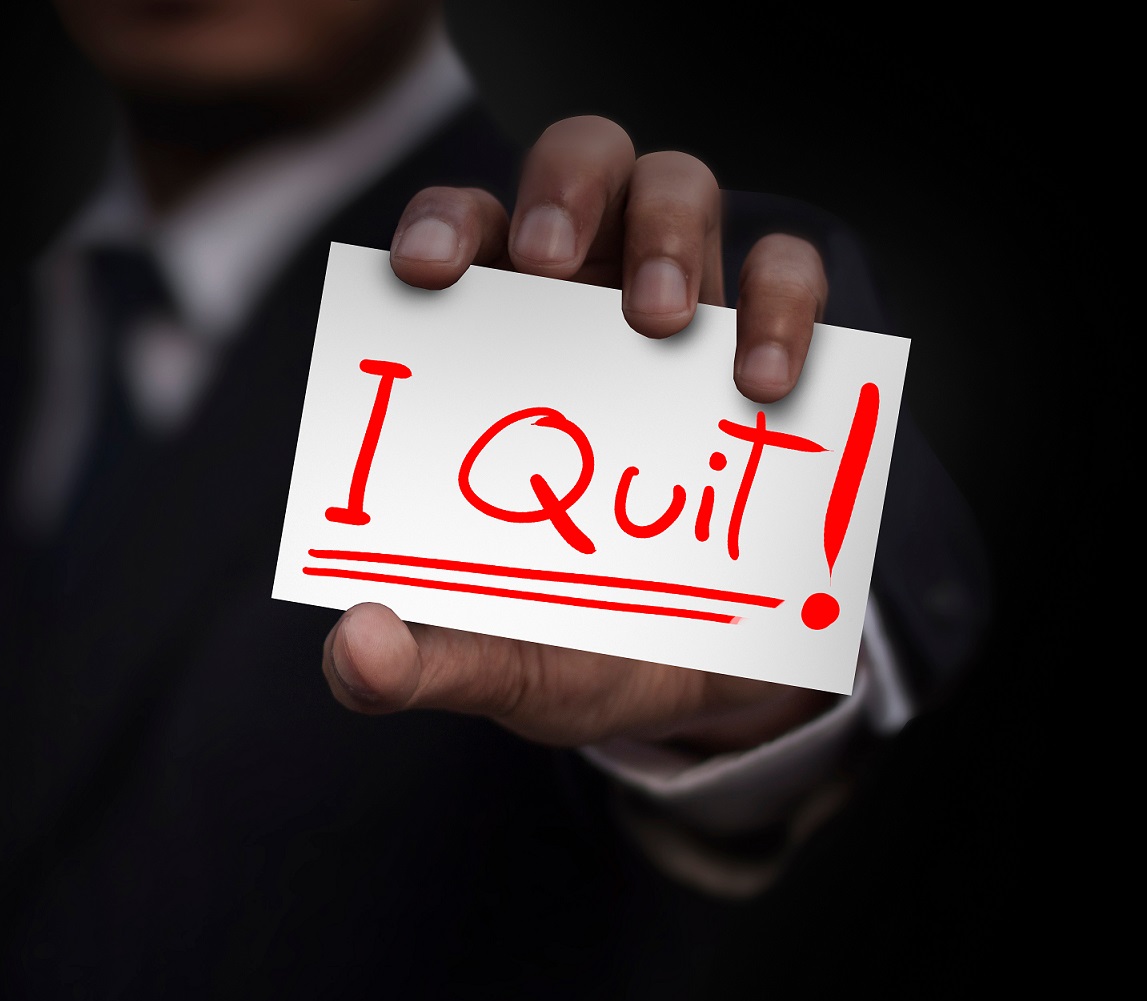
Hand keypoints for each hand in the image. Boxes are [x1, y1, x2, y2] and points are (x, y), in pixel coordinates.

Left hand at [322, 116, 835, 754]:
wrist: (711, 687)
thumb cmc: (587, 643)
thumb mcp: (509, 662)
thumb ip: (431, 660)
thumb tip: (354, 650)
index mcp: (499, 349)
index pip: (463, 234)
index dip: (441, 224)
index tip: (425, 273)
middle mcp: (588, 304)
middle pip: (577, 167)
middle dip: (561, 191)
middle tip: (551, 263)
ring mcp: (689, 314)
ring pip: (680, 188)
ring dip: (668, 234)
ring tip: (661, 325)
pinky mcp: (774, 349)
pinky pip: (792, 273)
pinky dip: (783, 306)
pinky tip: (764, 387)